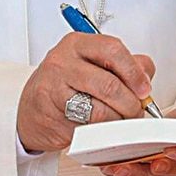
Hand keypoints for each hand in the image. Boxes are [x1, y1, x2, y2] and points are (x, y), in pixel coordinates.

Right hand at [17, 32, 155, 152]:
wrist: (30, 111)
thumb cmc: (65, 85)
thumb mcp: (92, 65)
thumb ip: (123, 65)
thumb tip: (146, 75)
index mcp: (77, 44)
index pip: (113, 50)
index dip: (134, 72)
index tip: (145, 89)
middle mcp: (62, 62)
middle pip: (109, 84)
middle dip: (130, 102)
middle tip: (136, 110)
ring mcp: (54, 89)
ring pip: (100, 109)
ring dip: (118, 120)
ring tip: (121, 120)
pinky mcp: (52, 116)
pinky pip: (87, 127)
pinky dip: (102, 131)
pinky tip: (102, 127)